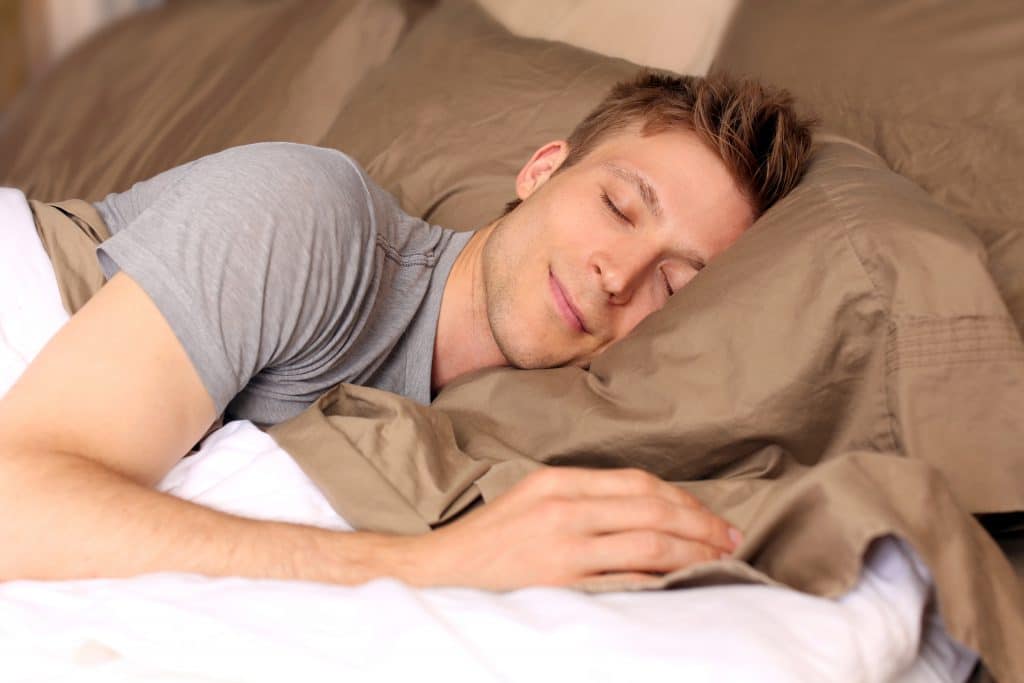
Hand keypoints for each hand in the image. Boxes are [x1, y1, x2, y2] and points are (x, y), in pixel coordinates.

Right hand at [407, 466, 742, 590]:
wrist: (442, 567)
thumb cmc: (492, 534)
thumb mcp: (535, 496)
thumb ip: (584, 495)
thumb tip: (647, 508)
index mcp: (559, 481)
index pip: (638, 483)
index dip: (684, 499)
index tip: (710, 516)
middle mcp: (564, 508)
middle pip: (652, 510)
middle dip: (701, 525)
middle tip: (731, 539)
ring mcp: (563, 547)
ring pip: (648, 545)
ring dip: (693, 552)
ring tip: (719, 559)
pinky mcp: (560, 583)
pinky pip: (625, 581)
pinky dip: (661, 581)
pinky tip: (683, 583)